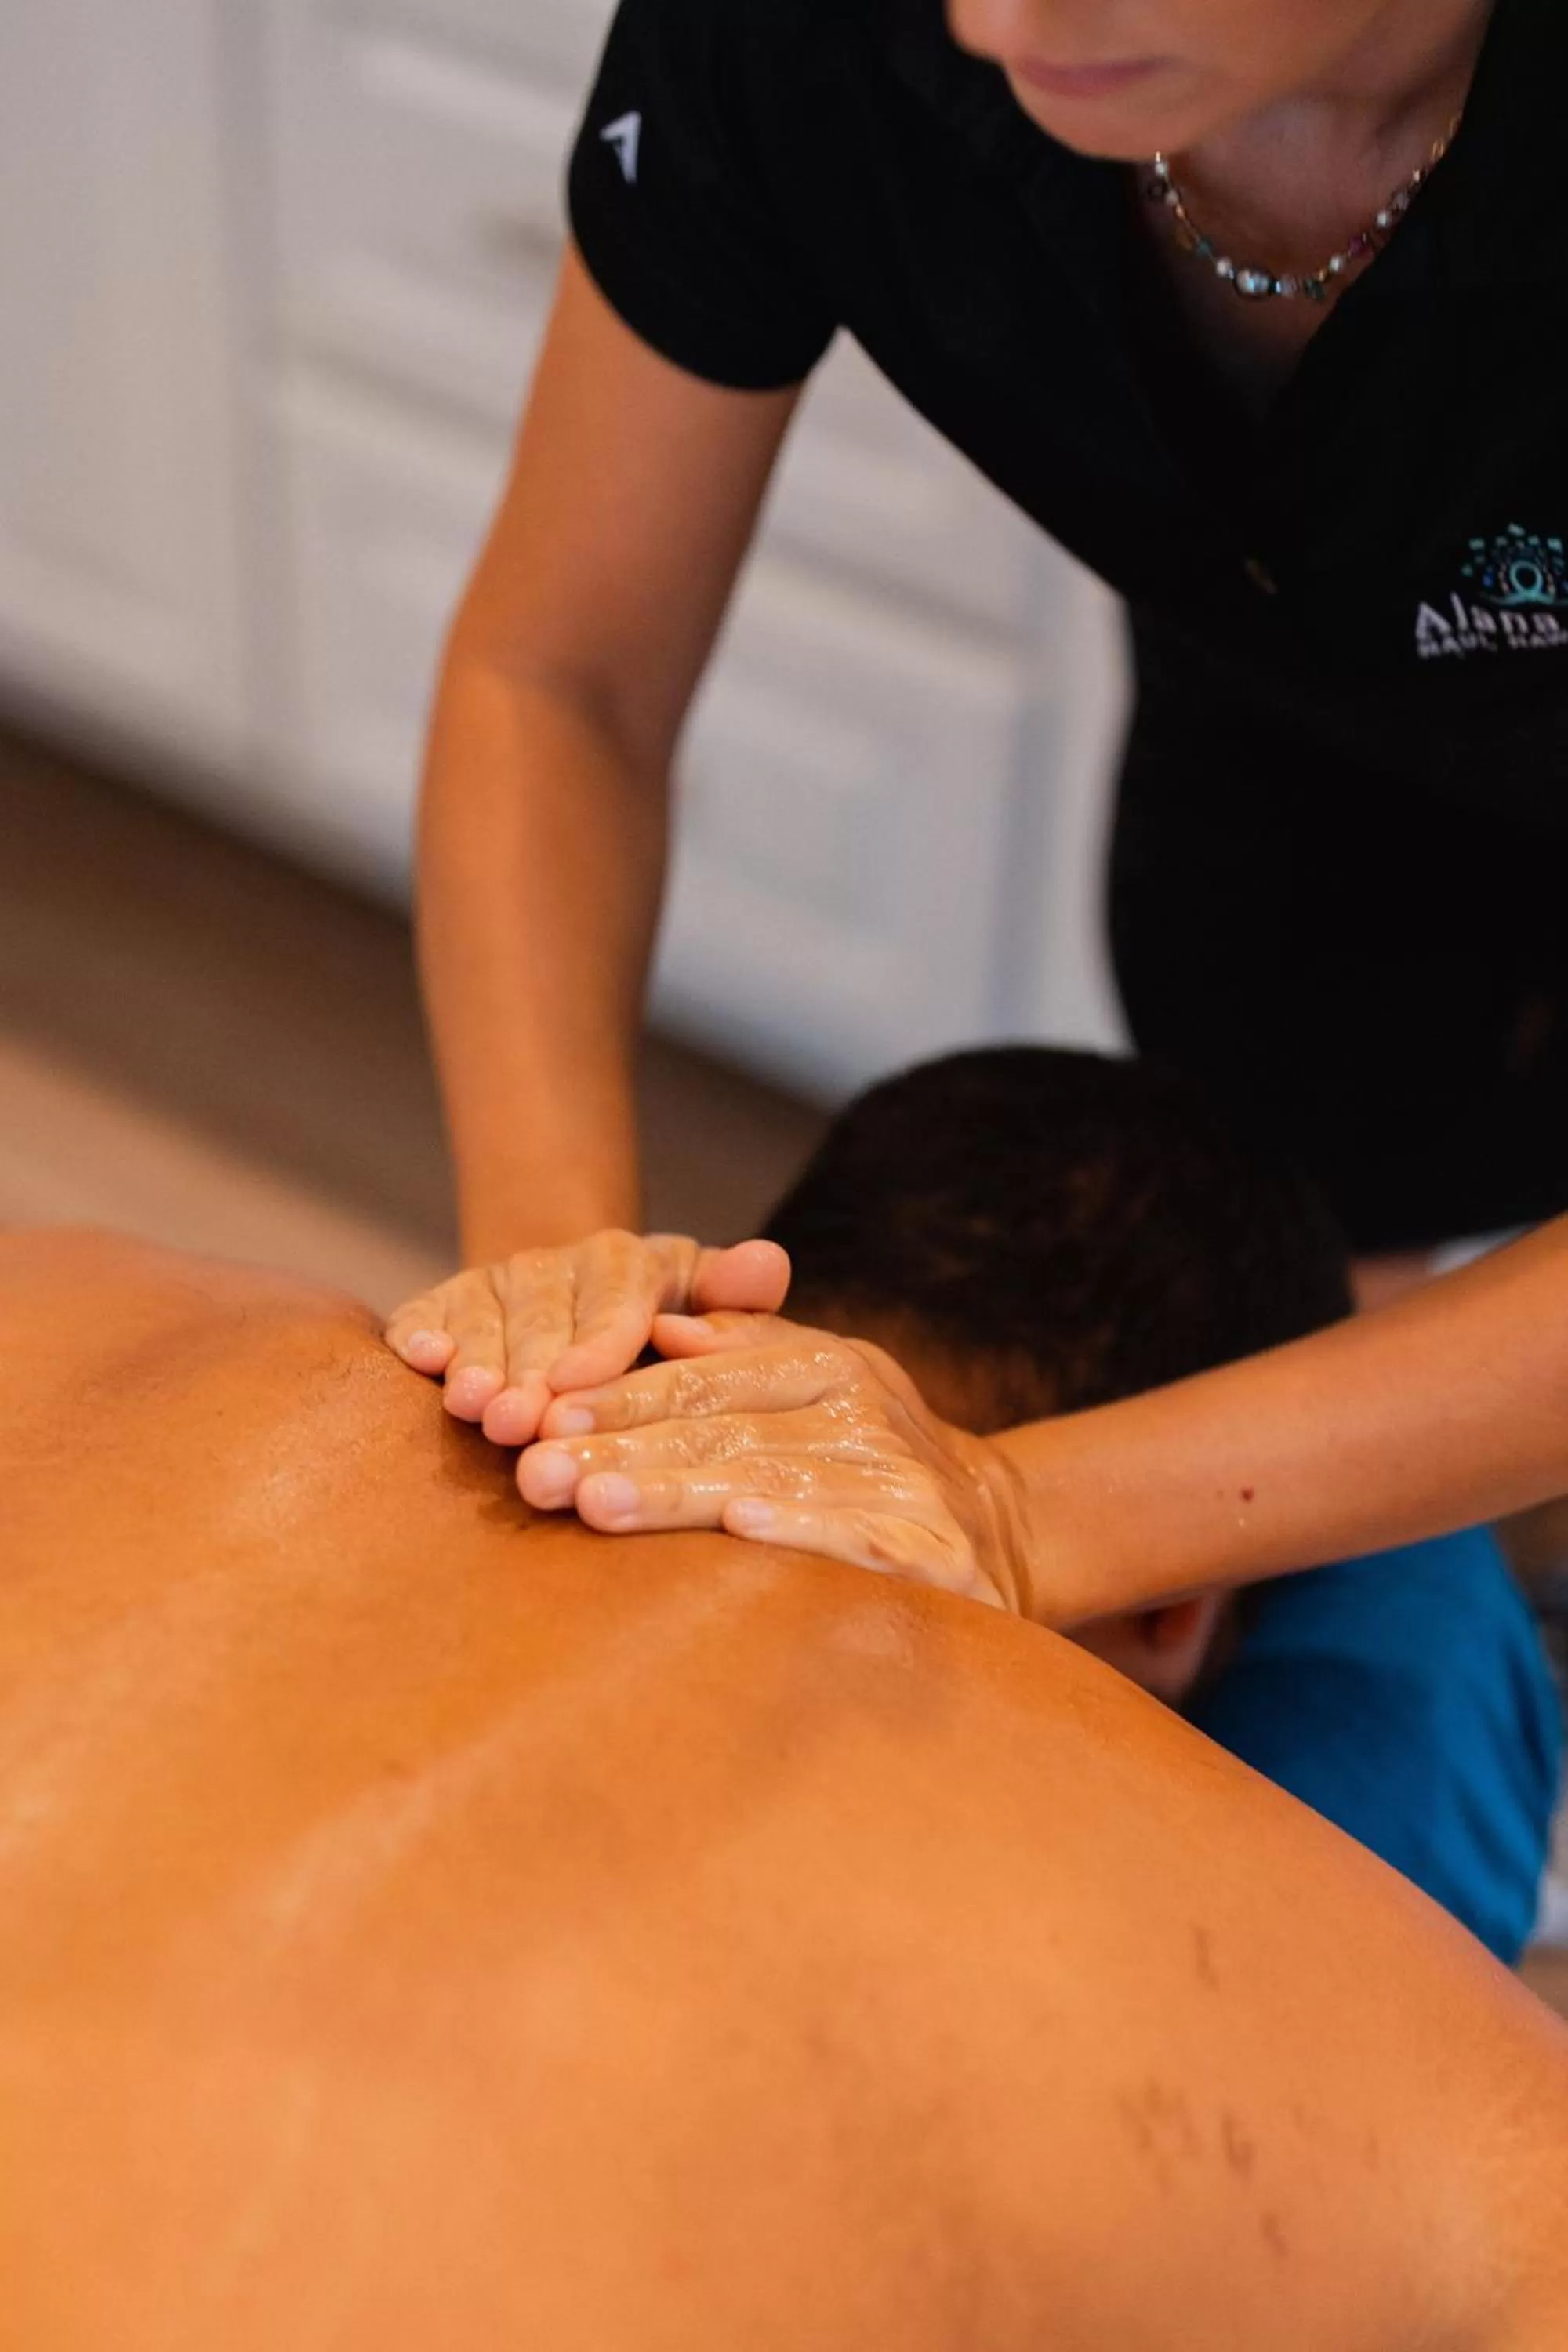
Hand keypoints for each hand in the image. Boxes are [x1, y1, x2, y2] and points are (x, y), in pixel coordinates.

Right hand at [384, 1233, 790, 1447]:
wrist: (582, 1300)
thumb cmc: (663, 1323)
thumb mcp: (707, 1306)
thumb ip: (736, 1297)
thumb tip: (770, 1264)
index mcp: (628, 1263)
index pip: (616, 1300)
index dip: (596, 1342)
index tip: (579, 1382)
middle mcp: (556, 1265)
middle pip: (543, 1319)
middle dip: (530, 1371)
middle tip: (520, 1421)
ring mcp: (495, 1283)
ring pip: (484, 1320)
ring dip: (477, 1362)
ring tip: (472, 1405)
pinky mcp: (444, 1303)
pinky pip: (426, 1313)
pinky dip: (419, 1334)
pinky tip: (417, 1359)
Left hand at [518, 1312, 1035, 1615]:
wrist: (998, 1532)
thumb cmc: (868, 1459)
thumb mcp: (817, 1385)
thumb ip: (744, 1352)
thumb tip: (663, 1321)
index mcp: (829, 1365)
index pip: (704, 1378)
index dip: (618, 1397)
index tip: (539, 1419)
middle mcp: (869, 1413)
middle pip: (723, 1432)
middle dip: (620, 1453)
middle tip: (537, 1475)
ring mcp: (906, 1482)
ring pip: (771, 1481)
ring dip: (679, 1495)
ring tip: (597, 1505)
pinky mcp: (940, 1553)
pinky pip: (858, 1539)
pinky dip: (803, 1530)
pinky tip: (742, 1531)